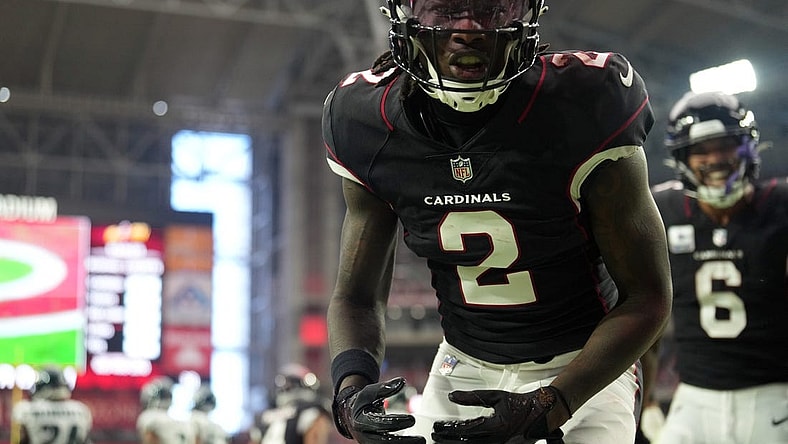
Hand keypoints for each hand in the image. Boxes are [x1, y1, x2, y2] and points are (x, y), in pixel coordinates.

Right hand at [332, 377, 425, 442]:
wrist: (351, 415)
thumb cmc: (362, 402)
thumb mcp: (369, 392)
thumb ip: (385, 387)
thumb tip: (402, 381)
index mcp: (361, 421)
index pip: (381, 424)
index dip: (397, 422)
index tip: (412, 419)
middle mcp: (365, 436)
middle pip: (385, 443)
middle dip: (404, 442)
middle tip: (421, 440)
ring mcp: (370, 443)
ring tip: (421, 442)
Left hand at [431, 386, 568, 443]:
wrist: (542, 413)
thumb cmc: (520, 403)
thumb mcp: (496, 396)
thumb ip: (473, 397)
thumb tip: (452, 396)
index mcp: (496, 427)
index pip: (466, 430)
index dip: (449, 430)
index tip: (437, 427)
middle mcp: (498, 440)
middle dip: (448, 441)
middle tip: (435, 436)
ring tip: (443, 440)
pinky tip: (460, 442)